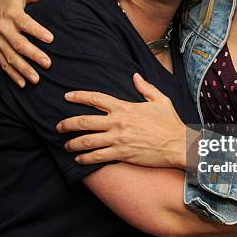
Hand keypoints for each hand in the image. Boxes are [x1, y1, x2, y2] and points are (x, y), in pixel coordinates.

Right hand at [0, 0, 53, 86]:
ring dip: (24, 69)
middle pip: (18, 44)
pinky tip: (23, 83)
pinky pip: (3, 65)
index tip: (50, 39)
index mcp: (11, 14)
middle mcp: (3, 29)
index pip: (26, 23)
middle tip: (47, 63)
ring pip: (10, 57)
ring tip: (36, 79)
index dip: (37, 31)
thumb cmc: (9, 5)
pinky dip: (13, 75)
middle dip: (33, 55)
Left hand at [57, 73, 188, 168]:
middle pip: (84, 121)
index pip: (96, 98)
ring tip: (66, 146)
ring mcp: (118, 139)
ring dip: (73, 144)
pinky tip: (79, 160)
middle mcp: (118, 122)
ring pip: (87, 141)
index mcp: (125, 107)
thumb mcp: (160, 100)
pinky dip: (85, 159)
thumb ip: (145, 87)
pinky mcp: (122, 154)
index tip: (66, 96)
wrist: (178, 144)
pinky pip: (97, 157)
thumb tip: (135, 76)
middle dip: (67, 124)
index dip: (79, 96)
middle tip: (58, 126)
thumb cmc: (170, 123)